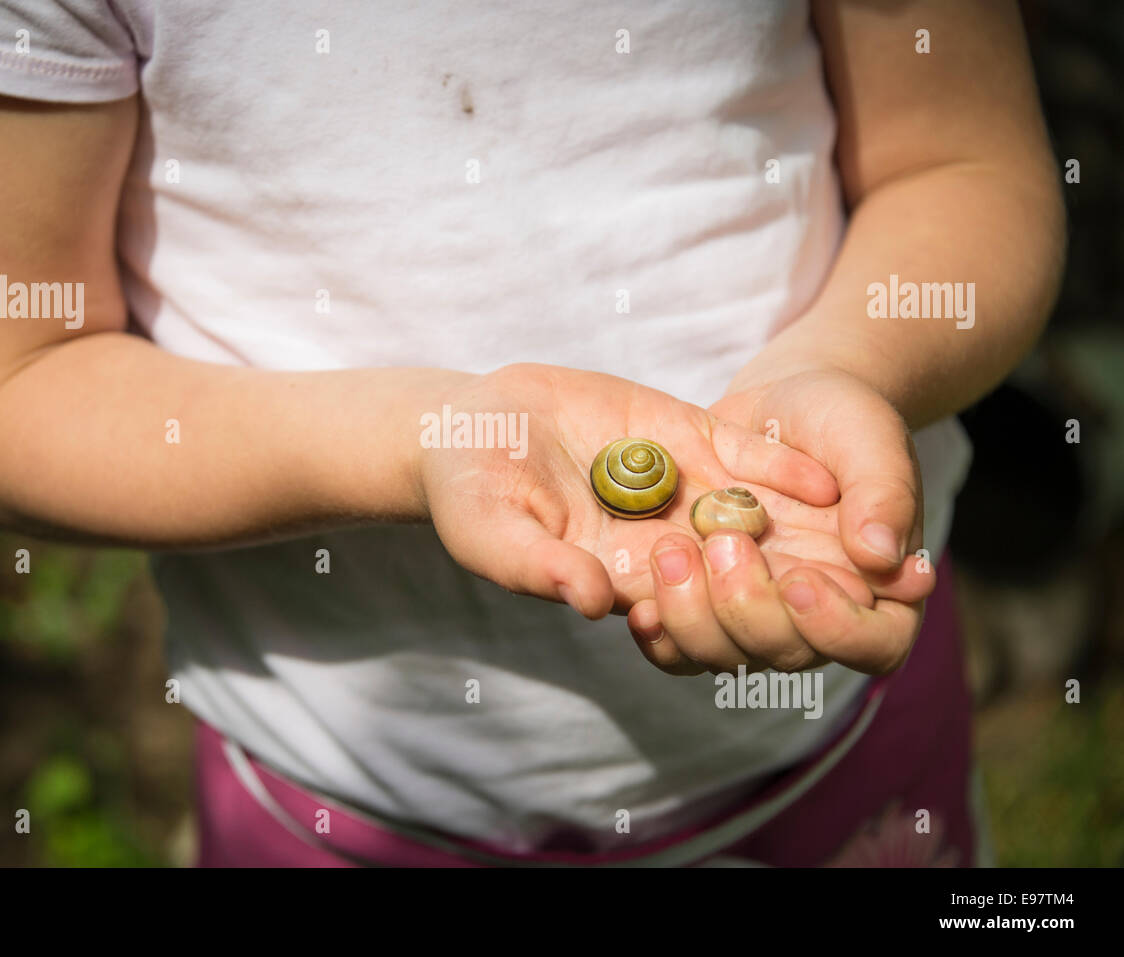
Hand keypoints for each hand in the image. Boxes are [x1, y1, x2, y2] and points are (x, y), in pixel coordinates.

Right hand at [414, 363, 883, 620]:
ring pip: (758, 520)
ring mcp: (680, 492)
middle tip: (817, 586)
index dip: (737, 628)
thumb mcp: (492, 532)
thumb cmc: (467, 491)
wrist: (472, 423)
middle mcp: (661, 543)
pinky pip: (746, 459)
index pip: (689, 619)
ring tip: (858, 543)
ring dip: (809, 536)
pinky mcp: (686, 439)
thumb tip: (596, 603)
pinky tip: (825, 480)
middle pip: (739, 579)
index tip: (767, 623)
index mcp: (620, 581)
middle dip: (785, 587)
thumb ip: (540, 568)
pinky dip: (784, 469)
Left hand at [626, 367, 933, 675]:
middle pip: (785, 654)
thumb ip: (883, 495)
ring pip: (723, 655)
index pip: (874, 646)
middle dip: (748, 608)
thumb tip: (879, 557)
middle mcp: (814, 618)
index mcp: (878, 593)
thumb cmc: (840, 421)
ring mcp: (755, 614)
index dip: (835, 628)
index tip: (799, 580)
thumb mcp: (870, 440)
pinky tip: (639, 604)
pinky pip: (677, 644)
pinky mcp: (704, 602)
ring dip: (692, 616)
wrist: (779, 406)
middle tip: (725, 544)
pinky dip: (658, 631)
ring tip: (672, 549)